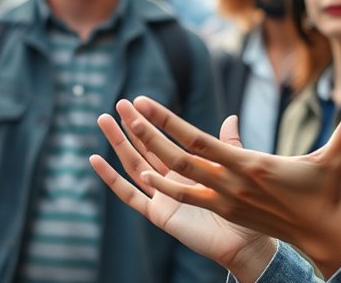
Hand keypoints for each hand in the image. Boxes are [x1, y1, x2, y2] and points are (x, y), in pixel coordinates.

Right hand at [91, 110, 275, 282]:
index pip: (164, 140)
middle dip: (131, 126)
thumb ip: (228, 145)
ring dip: (118, 144)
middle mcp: (171, 181)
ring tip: (104, 120)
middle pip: (145, 149)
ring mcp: (162, 197)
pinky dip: (112, 179)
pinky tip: (95, 159)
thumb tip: (231, 117)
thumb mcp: (233, 170)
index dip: (152, 121)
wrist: (244, 241)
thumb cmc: (243, 207)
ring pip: (134, 165)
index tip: (139, 100)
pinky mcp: (158, 214)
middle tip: (118, 104)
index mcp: (187, 168)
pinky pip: (131, 196)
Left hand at [110, 96, 340, 277]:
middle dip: (149, 132)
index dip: (170, 121)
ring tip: (125, 135)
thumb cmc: (325, 191)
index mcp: (251, 163)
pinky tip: (143, 172)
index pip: (201, 138)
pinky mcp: (225, 211)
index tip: (147, 103)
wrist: (319, 234)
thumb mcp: (335, 155)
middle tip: (126, 109)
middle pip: (179, 155)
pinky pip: (186, 196)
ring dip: (148, 156)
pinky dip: (163, 184)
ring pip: (177, 176)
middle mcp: (232, 182)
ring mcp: (225, 199)